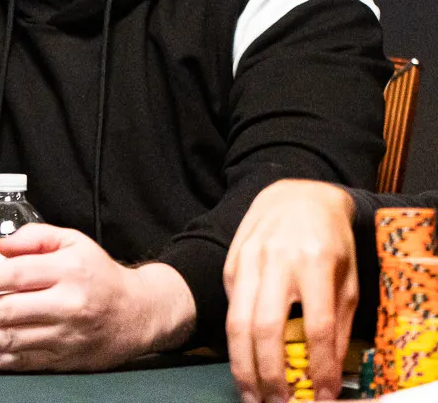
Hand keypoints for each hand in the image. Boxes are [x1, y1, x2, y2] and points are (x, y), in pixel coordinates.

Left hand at [0, 223, 194, 370]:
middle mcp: (67, 305)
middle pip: (9, 312)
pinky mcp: (64, 358)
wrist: (139, 313)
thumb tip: (1, 248)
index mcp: (69, 272)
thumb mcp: (73, 241)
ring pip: (13, 341)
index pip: (18, 277)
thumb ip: (36, 238)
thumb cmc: (99, 274)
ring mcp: (65, 336)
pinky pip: (24, 362)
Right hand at [224, 179, 356, 402]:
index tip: (323, 394)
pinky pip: (231, 308)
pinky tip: (246, 359)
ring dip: (243, 365)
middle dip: (270, 374)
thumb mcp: (347, 275)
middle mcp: (276, 261)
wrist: (294, 196)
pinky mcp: (230, 264)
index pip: (317, 326)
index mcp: (315, 263)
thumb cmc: (328, 239)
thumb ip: (338, 319)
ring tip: (252, 394)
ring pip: (237, 322)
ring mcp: (247, 261)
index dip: (319, 366)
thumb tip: (326, 367)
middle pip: (266, 328)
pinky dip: (237, 340)